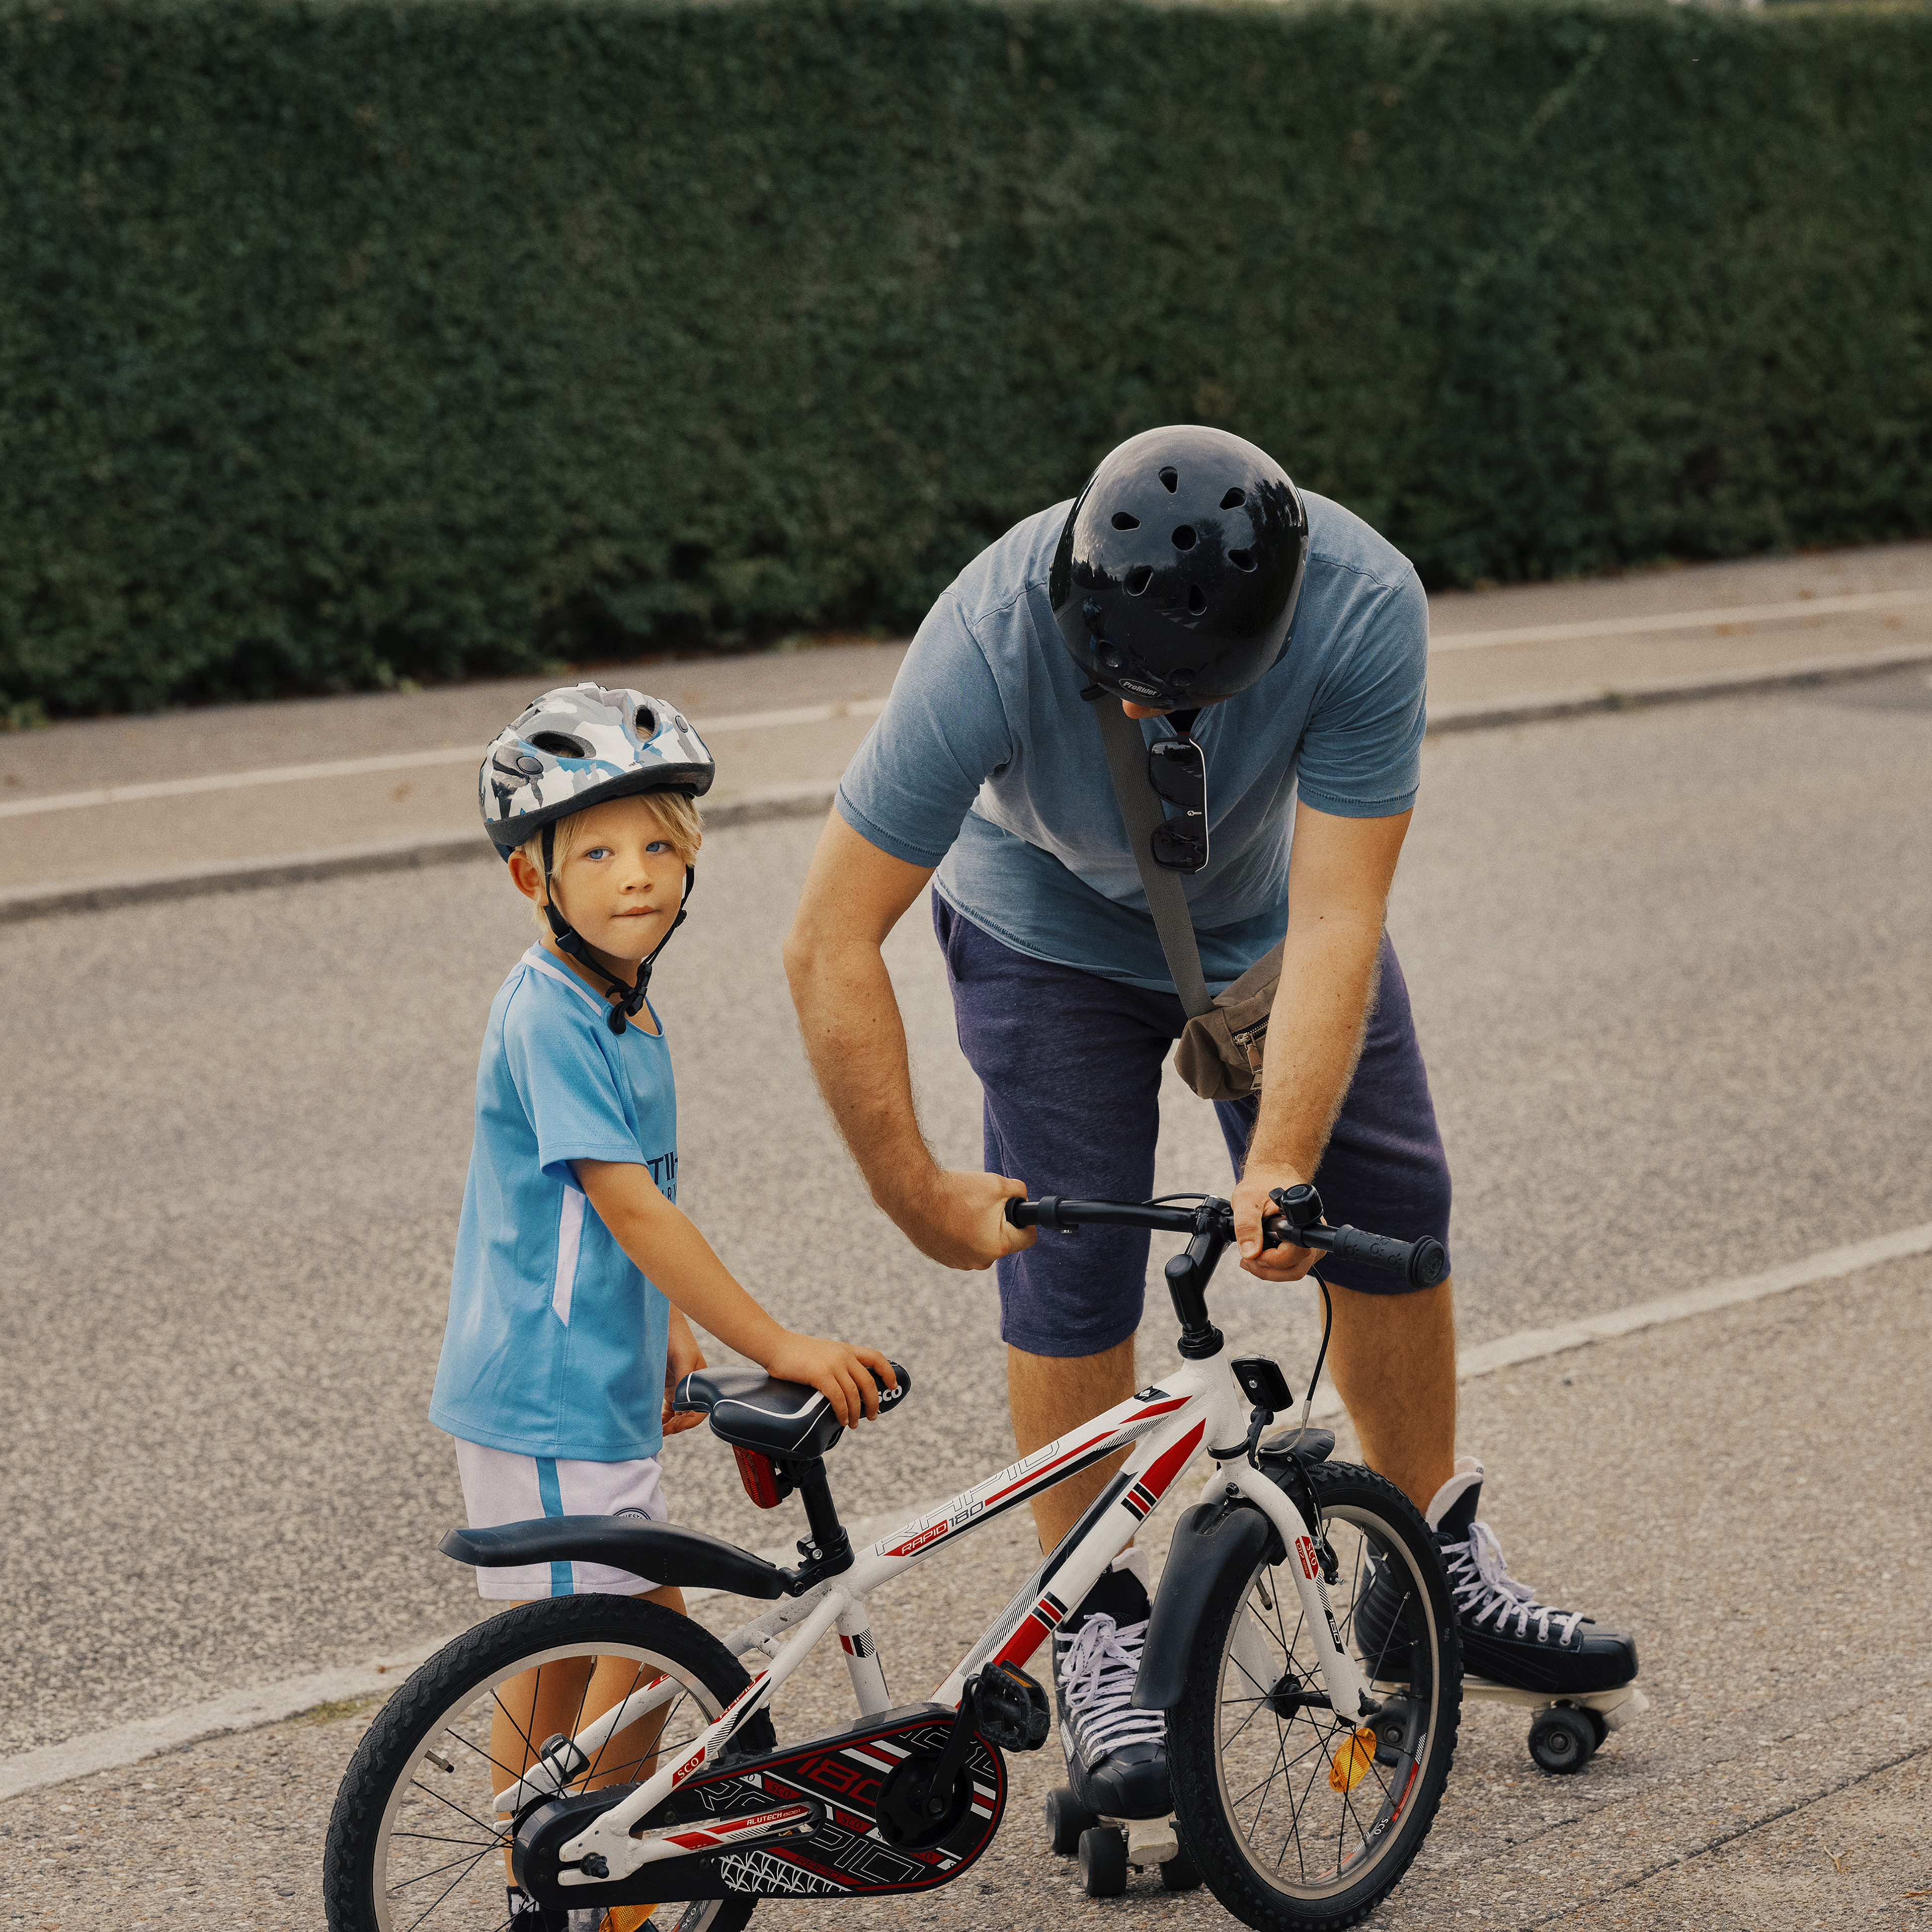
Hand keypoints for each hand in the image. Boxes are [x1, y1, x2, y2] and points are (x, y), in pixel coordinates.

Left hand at [661, 1308, 709, 1435]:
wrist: (658, 1323)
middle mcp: (691, 1385)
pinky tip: (657, 1422)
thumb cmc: (675, 1337)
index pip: (700, 1409)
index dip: (689, 1421)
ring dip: (671, 1423)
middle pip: (689, 1413)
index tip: (676, 1427)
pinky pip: (668, 1406)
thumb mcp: (683, 1358)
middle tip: (665, 1431)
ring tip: (659, 1430)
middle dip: (678, 1425)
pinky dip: (664, 1416)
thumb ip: (684, 1383)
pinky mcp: (667, 1384)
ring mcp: (679, 1385)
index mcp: (701, 1380)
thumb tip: (680, 1406)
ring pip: (678, 1412)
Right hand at [763, 1334, 899, 1427]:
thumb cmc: (795, 1352)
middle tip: (871, 1416)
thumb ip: (836, 1364)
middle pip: (868, 1381)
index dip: (887, 1372)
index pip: (876, 1357)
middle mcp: (843, 1356)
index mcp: (846, 1349)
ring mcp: (833, 1365)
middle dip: (873, 1402)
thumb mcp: (823, 1353)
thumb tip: (842, 1385)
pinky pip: (838, 1398)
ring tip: (853, 1424)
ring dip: (856, 1412)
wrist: (776, 1345)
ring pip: (854, 1393)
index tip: (892, 1384)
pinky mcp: (820, 1375)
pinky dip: (842, 1412)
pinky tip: (841, 1420)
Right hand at [892, 1169, 1034, 1270]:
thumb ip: (1019, 1191)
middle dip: (998, 1223)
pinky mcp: (944, 1260)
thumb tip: (1022, 1198)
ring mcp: (961, 1263)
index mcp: (998, 1246)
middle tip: (982, 1204)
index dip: (1025, 1220)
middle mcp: (981, 1261)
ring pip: (982, 1244)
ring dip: (978, 1229)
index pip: (1027, 1238)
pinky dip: (960, 1233)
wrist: (913, 1196)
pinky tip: (948, 1217)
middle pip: (1002, 1241)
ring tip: (961, 1209)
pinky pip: (963, 1247)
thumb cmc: (956, 1190)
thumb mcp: (997, 1184)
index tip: (1014, 1209)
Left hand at [1232, 1161, 1318, 1282]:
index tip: (1254, 1254)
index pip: (1296, 1252)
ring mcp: (1310, 1243)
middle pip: (1297, 1268)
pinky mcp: (1303, 1248)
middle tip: (1247, 1259)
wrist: (1271, 1176)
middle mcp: (1312, 1233)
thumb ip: (1247, 1226)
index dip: (1273, 1259)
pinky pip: (1292, 1267)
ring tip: (1249, 1259)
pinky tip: (1258, 1256)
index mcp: (1302, 1219)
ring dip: (1270, 1271)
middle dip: (1268, 1269)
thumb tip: (1250, 1253)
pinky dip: (1273, 1267)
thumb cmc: (1261, 1185)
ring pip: (1295, 1270)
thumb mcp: (1246, 1200)